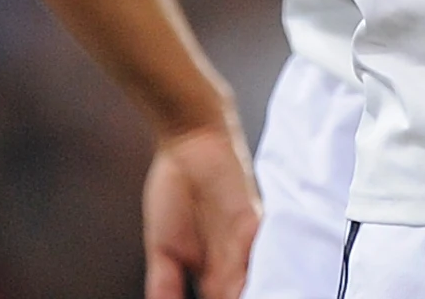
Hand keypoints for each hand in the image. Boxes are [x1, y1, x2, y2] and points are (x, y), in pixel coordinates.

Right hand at [143, 119, 259, 298]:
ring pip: (258, 290)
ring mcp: (248, 250)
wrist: (189, 141)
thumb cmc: (176, 190)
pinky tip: (259, 290)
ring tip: (247, 298)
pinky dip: (258, 283)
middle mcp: (236, 268)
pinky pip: (261, 263)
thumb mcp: (163, 250)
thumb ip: (164, 285)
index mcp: (215, 277)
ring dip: (254, 295)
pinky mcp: (254, 229)